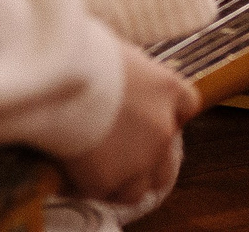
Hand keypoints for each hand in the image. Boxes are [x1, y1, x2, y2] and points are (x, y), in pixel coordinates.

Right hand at [58, 45, 195, 206]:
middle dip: (150, 163)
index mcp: (168, 90)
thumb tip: (119, 79)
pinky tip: (71, 178)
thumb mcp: (119, 54)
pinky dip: (88, 188)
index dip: (169, 114)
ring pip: (141, 188)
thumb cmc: (84, 53)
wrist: (61, 76)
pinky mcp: (107, 180)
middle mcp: (162, 128)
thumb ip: (130, 75)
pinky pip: (103, 194)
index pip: (186, 106)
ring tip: (98, 175)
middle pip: (168, 161)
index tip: (152, 116)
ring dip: (123, 183)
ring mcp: (138, 159)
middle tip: (124, 157)